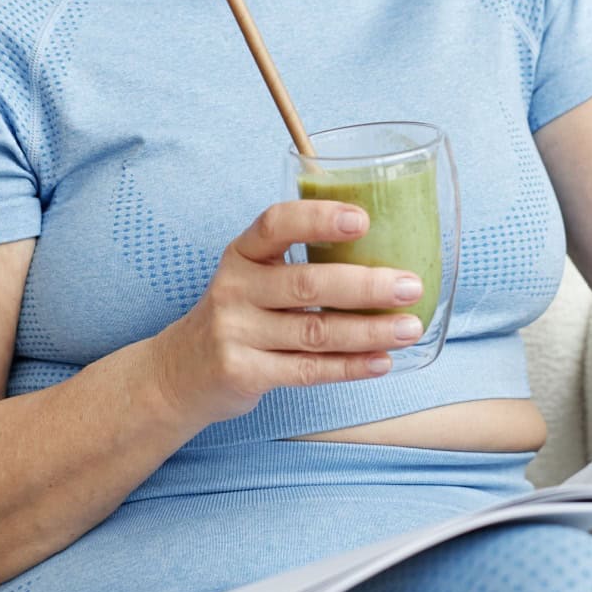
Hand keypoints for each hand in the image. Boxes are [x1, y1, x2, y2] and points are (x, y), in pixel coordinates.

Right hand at [153, 200, 427, 426]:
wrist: (180, 373)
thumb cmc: (239, 315)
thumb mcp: (252, 278)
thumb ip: (297, 265)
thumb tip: (385, 255)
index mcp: (241, 254)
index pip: (276, 224)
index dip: (318, 218)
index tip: (362, 219)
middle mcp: (235, 289)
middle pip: (307, 284)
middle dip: (366, 285)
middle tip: (410, 286)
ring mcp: (236, 333)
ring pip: (315, 332)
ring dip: (370, 331)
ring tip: (410, 328)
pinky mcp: (244, 373)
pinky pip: (308, 370)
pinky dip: (350, 367)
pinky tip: (382, 361)